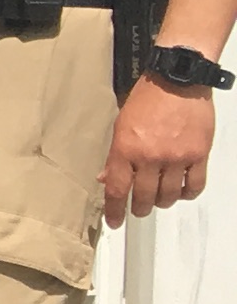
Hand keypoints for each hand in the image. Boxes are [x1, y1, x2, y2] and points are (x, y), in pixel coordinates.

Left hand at [106, 78, 214, 223]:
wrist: (178, 81)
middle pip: (143, 197)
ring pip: (169, 195)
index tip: (115, 222)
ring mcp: (176, 157)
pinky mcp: (198, 155)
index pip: (117, 189)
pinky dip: (188, 193)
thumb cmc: (147, 99)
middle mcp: (150, 157)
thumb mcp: (121, 125)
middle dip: (139, 208)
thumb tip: (105, 178)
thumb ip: (114, 155)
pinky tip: (182, 191)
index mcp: (125, 149)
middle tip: (138, 209)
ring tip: (160, 198)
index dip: (115, 210)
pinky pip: (195, 185)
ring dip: (163, 201)